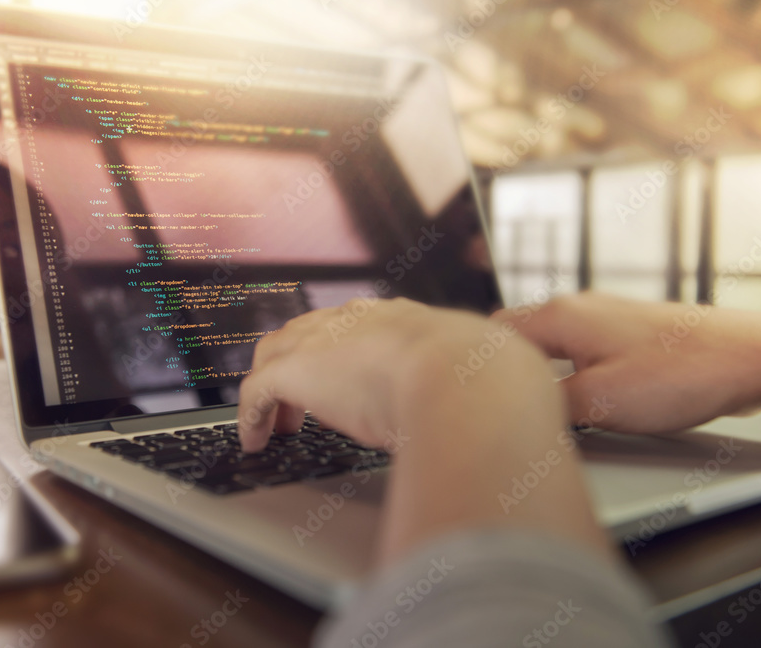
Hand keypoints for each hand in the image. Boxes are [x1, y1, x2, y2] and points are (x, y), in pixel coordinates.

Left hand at [238, 298, 610, 562]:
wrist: (469, 377)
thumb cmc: (491, 383)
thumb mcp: (484, 377)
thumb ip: (479, 387)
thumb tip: (507, 407)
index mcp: (405, 320)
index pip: (359, 328)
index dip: (346, 354)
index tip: (348, 382)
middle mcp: (360, 320)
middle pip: (308, 331)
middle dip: (300, 364)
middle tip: (301, 405)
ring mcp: (326, 341)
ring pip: (276, 354)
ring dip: (273, 390)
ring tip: (276, 428)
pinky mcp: (298, 372)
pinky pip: (257, 390)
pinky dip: (252, 415)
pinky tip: (256, 440)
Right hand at [494, 293, 760, 433]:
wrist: (749, 357)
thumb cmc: (684, 373)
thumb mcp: (600, 402)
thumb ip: (547, 404)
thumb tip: (515, 411)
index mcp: (560, 316)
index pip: (491, 332)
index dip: (472, 362)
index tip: (461, 389)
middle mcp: (578, 307)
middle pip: (517, 334)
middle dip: (502, 366)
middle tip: (490, 400)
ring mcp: (604, 317)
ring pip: (549, 341)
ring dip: (535, 369)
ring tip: (529, 402)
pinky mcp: (627, 333)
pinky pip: (577, 347)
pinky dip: (565, 368)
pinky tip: (575, 395)